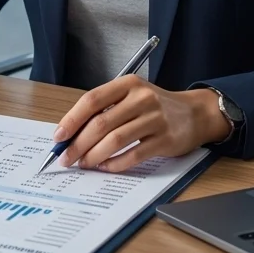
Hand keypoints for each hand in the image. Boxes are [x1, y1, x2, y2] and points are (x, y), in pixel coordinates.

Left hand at [53, 77, 228, 172]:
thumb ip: (106, 109)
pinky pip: (134, 155)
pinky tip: (105, 167)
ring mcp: (155, 119)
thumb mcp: (131, 97)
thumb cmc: (155, 106)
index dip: (72, 119)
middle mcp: (141, 98)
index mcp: (127, 84)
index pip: (92, 100)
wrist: (194, 113)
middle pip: (101, 122)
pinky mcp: (165, 140)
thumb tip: (73, 132)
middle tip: (66, 157)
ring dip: (94, 155)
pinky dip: (116, 164)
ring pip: (115, 140)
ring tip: (83, 164)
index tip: (59, 136)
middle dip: (79, 143)